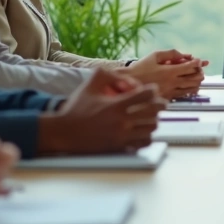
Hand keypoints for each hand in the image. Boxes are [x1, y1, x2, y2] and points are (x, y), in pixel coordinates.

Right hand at [41, 68, 166, 153]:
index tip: (150, 91)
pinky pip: (143, 143)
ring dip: (153, 121)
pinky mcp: (119, 148)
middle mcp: (121, 122)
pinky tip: (141, 131)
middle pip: (154, 112)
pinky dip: (146, 136)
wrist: (64, 133)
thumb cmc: (77, 108)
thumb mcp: (90, 84)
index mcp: (116, 105)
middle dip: (159, 105)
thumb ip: (110, 75)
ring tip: (148, 117)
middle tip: (158, 103)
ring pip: (151, 129)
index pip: (147, 95)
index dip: (153, 90)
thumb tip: (130, 81)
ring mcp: (122, 137)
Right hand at [125, 50, 206, 98]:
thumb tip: (185, 55)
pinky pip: (184, 95)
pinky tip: (189, 86)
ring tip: (197, 77)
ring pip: (191, 89)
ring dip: (197, 82)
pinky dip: (190, 90)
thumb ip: (171, 53)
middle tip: (200, 69)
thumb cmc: (141, 67)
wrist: (128, 83)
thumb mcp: (155, 55)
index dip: (197, 63)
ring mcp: (170, 92)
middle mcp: (171, 83)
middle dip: (200, 72)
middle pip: (194, 79)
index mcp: (169, 71)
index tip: (199, 60)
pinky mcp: (167, 98)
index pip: (190, 67)